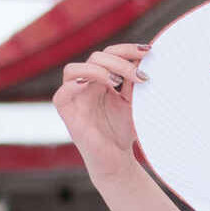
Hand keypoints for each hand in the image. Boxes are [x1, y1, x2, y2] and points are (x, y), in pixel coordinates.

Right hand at [54, 46, 147, 187]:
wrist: (118, 161)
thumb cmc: (124, 132)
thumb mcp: (134, 101)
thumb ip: (135, 80)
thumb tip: (146, 55)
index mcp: (102, 80)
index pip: (109, 53)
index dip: (127, 49)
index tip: (148, 51)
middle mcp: (86, 86)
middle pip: (95, 57)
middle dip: (119, 61)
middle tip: (139, 75)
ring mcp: (75, 99)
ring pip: (72, 69)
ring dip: (97, 69)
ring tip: (117, 82)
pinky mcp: (68, 116)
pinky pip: (61, 95)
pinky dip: (74, 86)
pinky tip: (96, 87)